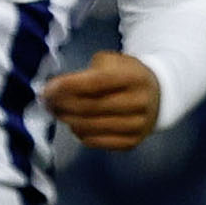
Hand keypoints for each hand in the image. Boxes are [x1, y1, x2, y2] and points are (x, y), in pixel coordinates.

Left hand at [41, 53, 160, 151]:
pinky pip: (96, 141)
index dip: (68, 87)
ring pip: (90, 127)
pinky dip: (80, 133)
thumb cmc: (126, 75)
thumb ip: (87, 72)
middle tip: (46, 102)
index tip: (48, 89)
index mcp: (134, 77)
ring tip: (57, 112)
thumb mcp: (112, 62)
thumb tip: (56, 89)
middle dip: (62, 105)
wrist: (158, 95)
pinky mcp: (132, 142)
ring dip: (67, 120)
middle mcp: (139, 102)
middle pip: (90, 107)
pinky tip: (75, 124)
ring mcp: (137, 125)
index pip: (95, 83)